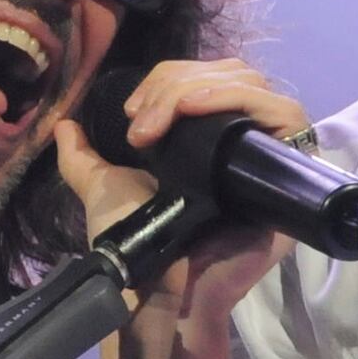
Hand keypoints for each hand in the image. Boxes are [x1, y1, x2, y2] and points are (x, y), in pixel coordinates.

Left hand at [51, 56, 305, 331]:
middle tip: (142, 119)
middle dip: (178, 82)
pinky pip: (286, 115)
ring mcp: (271, 158)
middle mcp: (245, 145)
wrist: (161, 284)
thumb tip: (66, 126)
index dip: (170, 79)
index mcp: (211, 142)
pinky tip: (198, 109)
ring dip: (203, 87)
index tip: (133, 113)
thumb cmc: (136, 240)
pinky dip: (239, 98)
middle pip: (231, 74)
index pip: (207, 78)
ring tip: (165, 116)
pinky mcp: (291, 174)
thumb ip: (82, 157)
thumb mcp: (102, 187)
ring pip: (254, 86)